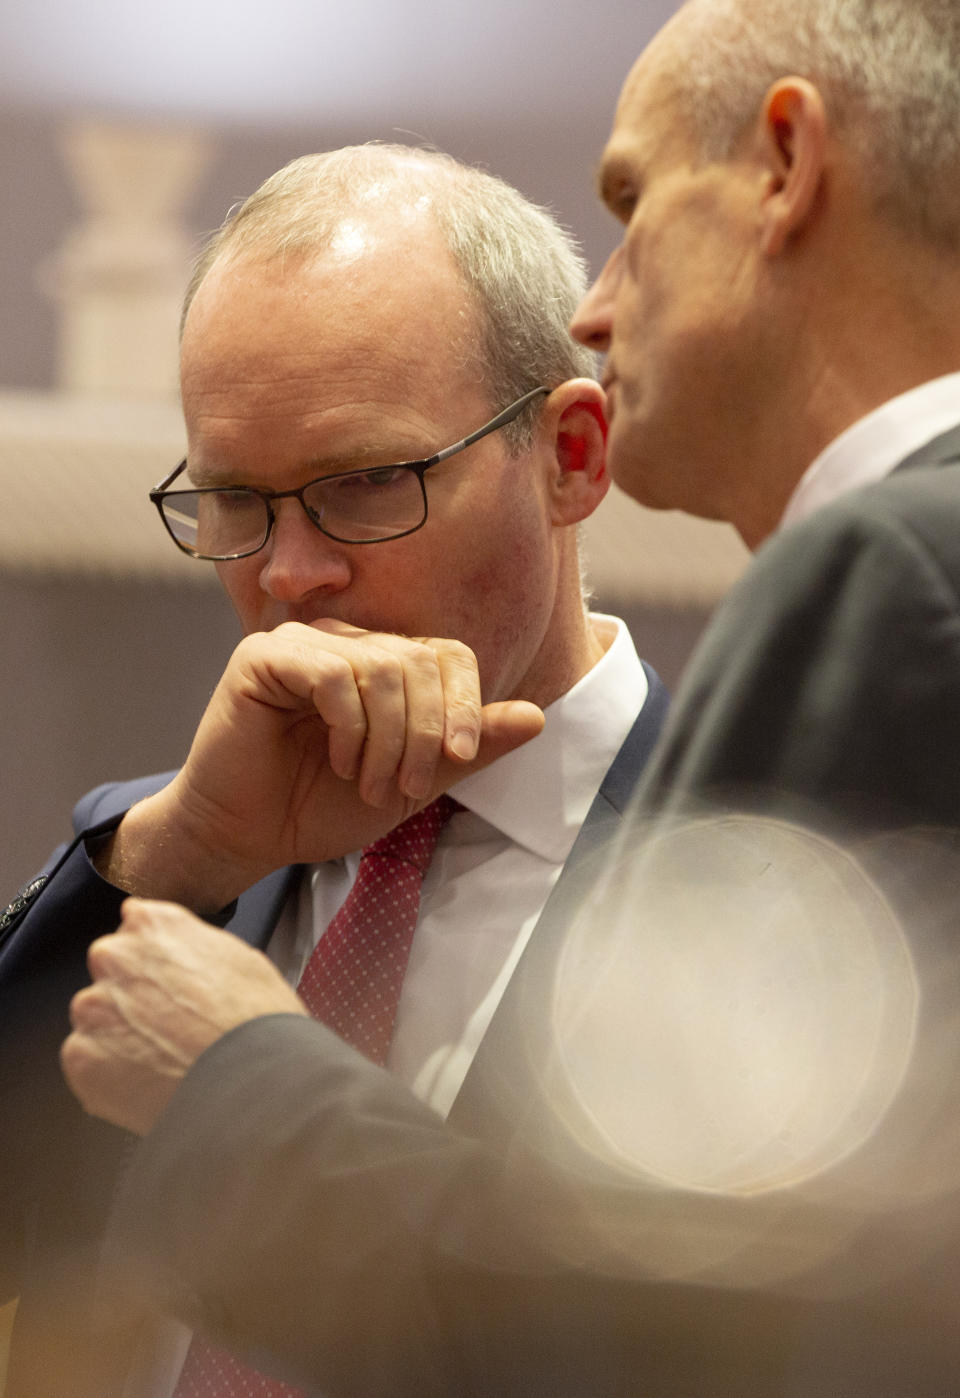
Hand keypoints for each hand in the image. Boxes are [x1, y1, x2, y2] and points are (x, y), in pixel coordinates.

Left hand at [61, 897, 308, 1135]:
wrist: (250, 1083)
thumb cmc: (256, 1022)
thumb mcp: (238, 958)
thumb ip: (193, 945)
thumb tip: (181, 951)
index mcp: (152, 924)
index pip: (136, 927)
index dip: (155, 960)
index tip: (168, 981)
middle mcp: (113, 957)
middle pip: (112, 973)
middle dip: (133, 996)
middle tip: (170, 1026)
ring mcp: (92, 1007)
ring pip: (98, 1019)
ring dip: (121, 1035)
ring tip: (164, 1059)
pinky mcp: (79, 1055)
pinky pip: (88, 1061)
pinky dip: (111, 1073)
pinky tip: (150, 1081)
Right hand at [97, 620, 543, 908]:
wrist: (247, 838)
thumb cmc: (320, 808)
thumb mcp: (412, 783)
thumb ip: (468, 749)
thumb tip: (536, 717)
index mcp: (382, 663)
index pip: (448, 654)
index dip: (465, 703)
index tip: (460, 758)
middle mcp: (345, 642)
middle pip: (421, 660)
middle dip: (425, 731)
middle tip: (404, 785)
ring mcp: (302, 644)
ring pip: (383, 666)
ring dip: (387, 738)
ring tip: (367, 782)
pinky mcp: (262, 658)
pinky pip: (332, 672)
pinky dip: (348, 724)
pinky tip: (337, 760)